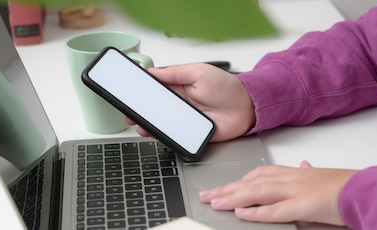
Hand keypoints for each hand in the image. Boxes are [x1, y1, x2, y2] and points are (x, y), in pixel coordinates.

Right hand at [126, 63, 254, 141]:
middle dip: (139, 112)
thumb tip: (152, 72)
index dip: (141, 93)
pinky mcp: (192, 134)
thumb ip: (175, 73)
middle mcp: (179, 105)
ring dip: (149, 125)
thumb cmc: (227, 87)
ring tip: (139, 125)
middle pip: (154, 110)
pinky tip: (157, 134)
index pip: (154, 90)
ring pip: (161, 125)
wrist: (248, 107)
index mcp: (179, 88)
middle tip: (129, 113)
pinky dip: (165, 137)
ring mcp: (184, 120)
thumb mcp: (199, 72)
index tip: (128, 94)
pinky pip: (175, 137)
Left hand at [199, 161, 357, 225]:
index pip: (261, 173)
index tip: (224, 186)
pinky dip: (257, 212)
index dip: (240, 180)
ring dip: (233, 197)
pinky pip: (276, 210)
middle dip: (227, 188)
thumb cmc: (347, 187)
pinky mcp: (304, 206)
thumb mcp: (324, 176)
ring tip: (214, 202)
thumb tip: (303, 164)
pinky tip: (241, 214)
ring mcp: (297, 190)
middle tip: (207, 195)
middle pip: (252, 181)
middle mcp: (292, 178)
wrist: (366, 189)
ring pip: (258, 192)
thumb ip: (309, 172)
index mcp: (296, 172)